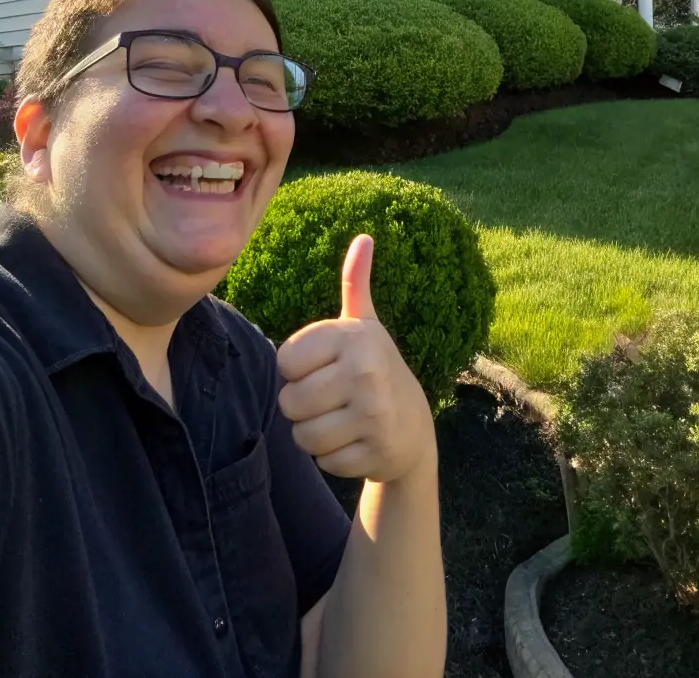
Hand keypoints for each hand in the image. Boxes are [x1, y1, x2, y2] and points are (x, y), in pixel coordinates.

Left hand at [276, 235, 435, 482]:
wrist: (414, 429)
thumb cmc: (376, 369)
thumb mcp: (366, 326)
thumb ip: (355, 283)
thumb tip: (364, 237)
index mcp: (356, 335)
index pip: (284, 361)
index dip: (298, 370)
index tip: (327, 367)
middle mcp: (366, 370)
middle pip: (289, 401)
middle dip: (304, 407)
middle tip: (334, 399)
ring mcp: (372, 413)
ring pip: (302, 436)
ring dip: (315, 434)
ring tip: (343, 420)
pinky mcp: (373, 452)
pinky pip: (322, 461)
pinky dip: (333, 457)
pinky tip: (356, 442)